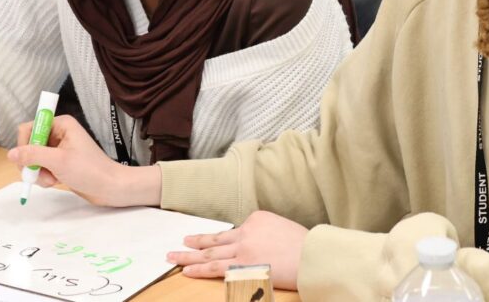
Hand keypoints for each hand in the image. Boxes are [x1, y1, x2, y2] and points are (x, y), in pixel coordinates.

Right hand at [8, 115, 129, 206]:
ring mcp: (59, 149)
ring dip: (38, 172)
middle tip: (39, 175)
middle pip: (29, 145)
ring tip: (52, 180)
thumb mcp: (58, 161)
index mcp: (61, 124)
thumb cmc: (89, 170)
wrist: (110, 187)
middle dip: (32, 163)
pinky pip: (41, 168)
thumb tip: (10, 154)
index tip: (28, 160)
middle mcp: (59, 133)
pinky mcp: (60, 163)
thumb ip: (33, 155)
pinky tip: (55, 182)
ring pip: (33, 159)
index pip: (29, 127)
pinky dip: (44, 176)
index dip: (25, 144)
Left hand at [168, 211, 307, 289]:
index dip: (225, 241)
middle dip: (196, 241)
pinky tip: (187, 270)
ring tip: (174, 256)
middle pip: (216, 239)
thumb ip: (266, 233)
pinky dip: (199, 269)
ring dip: (190, 254)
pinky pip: (215, 268)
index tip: (214, 243)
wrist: (313, 255)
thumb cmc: (306, 245)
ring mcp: (242, 249)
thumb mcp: (283, 228)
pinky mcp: (242, 265)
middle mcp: (246, 231)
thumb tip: (258, 245)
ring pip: (210, 253)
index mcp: (257, 218)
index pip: (235, 231)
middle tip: (181, 241)